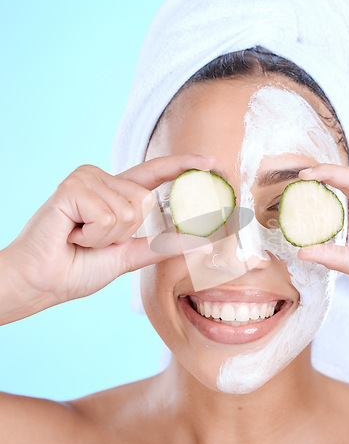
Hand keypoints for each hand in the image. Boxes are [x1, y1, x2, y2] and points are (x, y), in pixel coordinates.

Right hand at [1, 155, 214, 323]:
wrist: (42, 281)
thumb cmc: (80, 267)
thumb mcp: (130, 256)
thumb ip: (163, 245)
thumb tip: (203, 242)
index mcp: (116, 192)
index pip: (156, 173)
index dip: (183, 166)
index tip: (211, 162)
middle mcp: (102, 179)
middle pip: (146, 201)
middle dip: (124, 233)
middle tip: (94, 239)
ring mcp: (86, 179)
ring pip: (130, 210)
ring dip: (108, 237)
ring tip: (81, 237)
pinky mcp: (72, 187)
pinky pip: (109, 216)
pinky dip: (94, 236)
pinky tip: (72, 234)